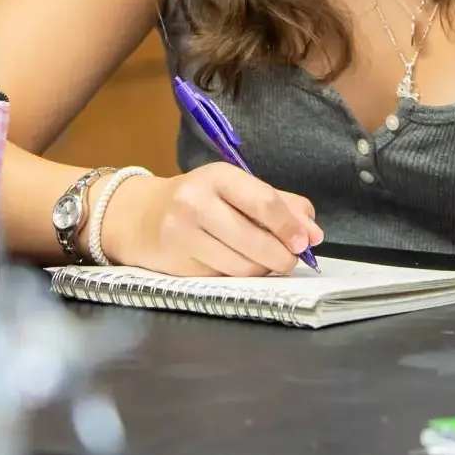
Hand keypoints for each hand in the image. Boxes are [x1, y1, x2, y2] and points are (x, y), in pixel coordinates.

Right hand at [97, 164, 322, 277]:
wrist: (139, 216)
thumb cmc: (199, 200)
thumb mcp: (236, 189)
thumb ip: (280, 204)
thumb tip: (314, 234)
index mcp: (219, 176)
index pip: (264, 202)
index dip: (291, 226)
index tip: (308, 242)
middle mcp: (197, 203)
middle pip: (255, 241)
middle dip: (282, 256)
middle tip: (291, 259)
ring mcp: (183, 235)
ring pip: (242, 266)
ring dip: (262, 269)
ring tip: (264, 261)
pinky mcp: (176, 265)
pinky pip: (223, 278)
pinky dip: (238, 276)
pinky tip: (236, 264)